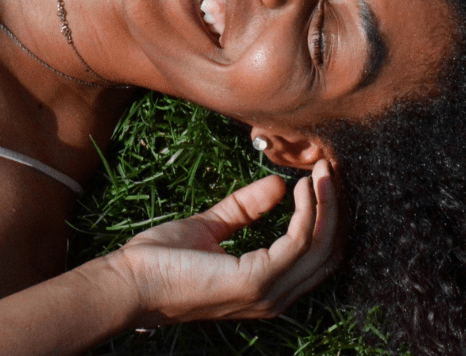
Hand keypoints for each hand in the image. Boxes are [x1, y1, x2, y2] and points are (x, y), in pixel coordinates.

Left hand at [109, 159, 338, 325]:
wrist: (130, 281)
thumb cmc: (161, 260)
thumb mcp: (211, 226)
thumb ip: (245, 209)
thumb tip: (278, 185)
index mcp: (267, 287)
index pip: (317, 257)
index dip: (327, 217)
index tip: (322, 177)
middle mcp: (275, 297)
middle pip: (329, 254)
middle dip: (335, 209)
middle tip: (330, 169)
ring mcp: (267, 293)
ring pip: (321, 248)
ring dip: (327, 205)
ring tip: (322, 172)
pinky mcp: (255, 281)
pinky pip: (297, 243)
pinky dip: (307, 213)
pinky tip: (301, 188)